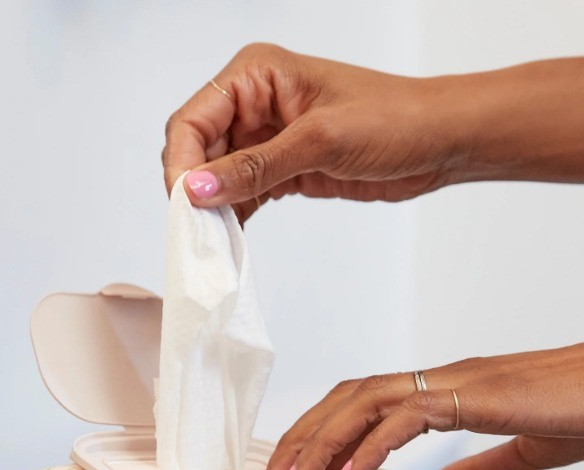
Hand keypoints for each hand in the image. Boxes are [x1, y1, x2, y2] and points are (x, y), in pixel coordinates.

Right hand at [163, 44, 455, 223]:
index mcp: (256, 75)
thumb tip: (195, 191)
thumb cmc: (393, 120)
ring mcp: (266, 137)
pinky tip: (233, 237)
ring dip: (213, 208)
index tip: (184, 205)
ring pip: (216, 176)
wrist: (439, 142)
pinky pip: (241, 193)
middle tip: (197, 231)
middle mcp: (254, 103)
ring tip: (214, 241)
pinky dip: (234, 215)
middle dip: (194, 189)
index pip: (193, 120)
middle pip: (198, 150)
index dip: (182, 163)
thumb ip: (254, 168)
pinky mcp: (281, 168)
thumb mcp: (319, 142)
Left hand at [261, 343, 583, 469]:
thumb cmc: (581, 409)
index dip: (321, 432)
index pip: (360, 404)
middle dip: (303, 438)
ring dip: (322, 443)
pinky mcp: (473, 394)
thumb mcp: (524, 448)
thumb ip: (485, 466)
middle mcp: (436, 382)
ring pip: (363, 402)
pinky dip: (371, 445)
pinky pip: (407, 416)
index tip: (297, 468)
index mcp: (441, 392)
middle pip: (347, 399)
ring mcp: (451, 384)